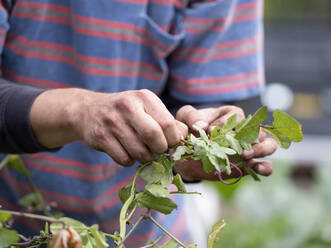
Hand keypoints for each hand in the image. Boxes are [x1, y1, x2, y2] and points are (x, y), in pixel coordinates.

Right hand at [30, 89, 186, 165]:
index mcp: (144, 97)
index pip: (168, 124)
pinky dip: (130, 161)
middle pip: (153, 137)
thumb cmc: (126, 111)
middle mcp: (127, 106)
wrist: (89, 110)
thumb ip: (167, 120)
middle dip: (160, 149)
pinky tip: (128, 152)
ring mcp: (112, 122)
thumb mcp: (146, 107)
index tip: (171, 143)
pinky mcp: (100, 137)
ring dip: (145, 158)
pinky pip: (123, 159)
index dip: (173, 139)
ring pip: (138, 152)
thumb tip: (185, 136)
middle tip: (158, 150)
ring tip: (143, 151)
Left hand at [173, 105, 276, 180]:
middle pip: (258, 129)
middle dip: (248, 137)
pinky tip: (257, 168)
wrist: (188, 155)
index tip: (210, 132)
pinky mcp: (249, 164)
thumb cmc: (190, 131)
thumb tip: (202, 124)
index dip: (223, 125)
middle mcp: (245, 129)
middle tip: (235, 145)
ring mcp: (250, 148)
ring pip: (269, 145)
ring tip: (245, 156)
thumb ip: (191, 116)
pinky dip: (265, 167)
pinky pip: (266, 165)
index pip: (235, 117)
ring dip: (260, 149)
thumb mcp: (185, 118)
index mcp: (231, 114)